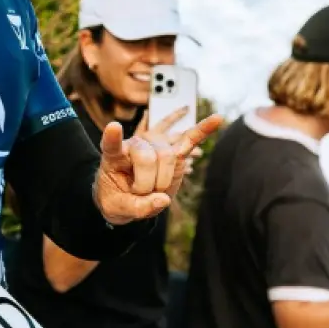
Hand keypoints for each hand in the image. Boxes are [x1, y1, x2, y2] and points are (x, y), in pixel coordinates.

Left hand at [95, 112, 222, 224]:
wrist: (129, 198)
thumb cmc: (119, 199)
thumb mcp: (120, 209)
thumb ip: (139, 207)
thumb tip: (164, 199)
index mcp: (114, 157)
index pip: (111, 144)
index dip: (113, 137)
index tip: (114, 127)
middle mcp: (134, 145)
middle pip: (148, 157)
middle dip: (147, 183)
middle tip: (141, 194)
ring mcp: (154, 145)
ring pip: (167, 156)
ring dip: (163, 179)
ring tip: (155, 188)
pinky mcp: (173, 152)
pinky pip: (189, 138)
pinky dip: (202, 130)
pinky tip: (217, 119)